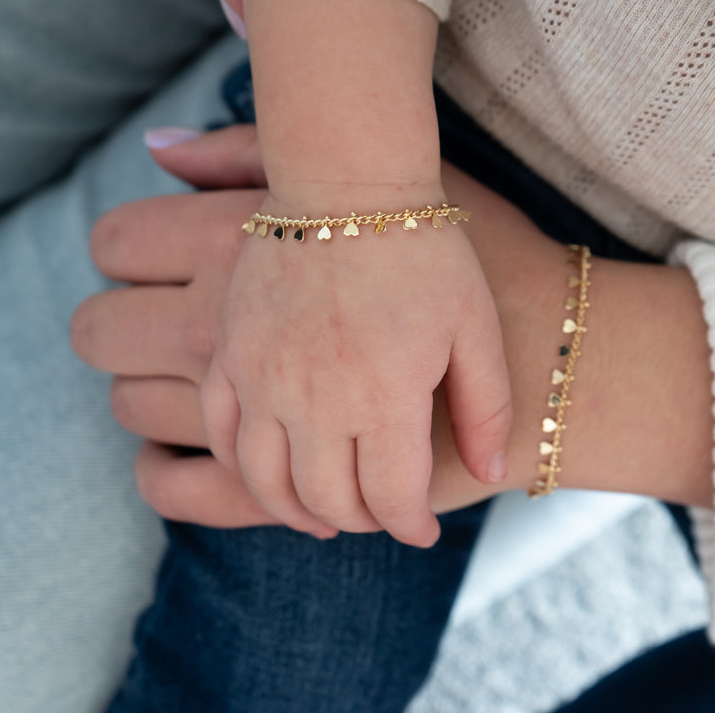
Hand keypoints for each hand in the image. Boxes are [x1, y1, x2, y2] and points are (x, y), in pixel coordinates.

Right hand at [73, 125, 564, 529]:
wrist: (348, 183)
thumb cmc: (426, 252)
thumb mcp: (475, 327)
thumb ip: (486, 408)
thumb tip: (492, 473)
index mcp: (385, 397)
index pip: (391, 498)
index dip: (409, 525)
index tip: (421, 529)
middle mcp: (316, 399)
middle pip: (328, 500)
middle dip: (361, 523)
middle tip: (380, 518)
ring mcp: (264, 378)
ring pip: (267, 481)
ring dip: (297, 511)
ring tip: (324, 513)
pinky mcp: (232, 352)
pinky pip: (221, 434)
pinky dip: (244, 468)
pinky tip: (271, 470)